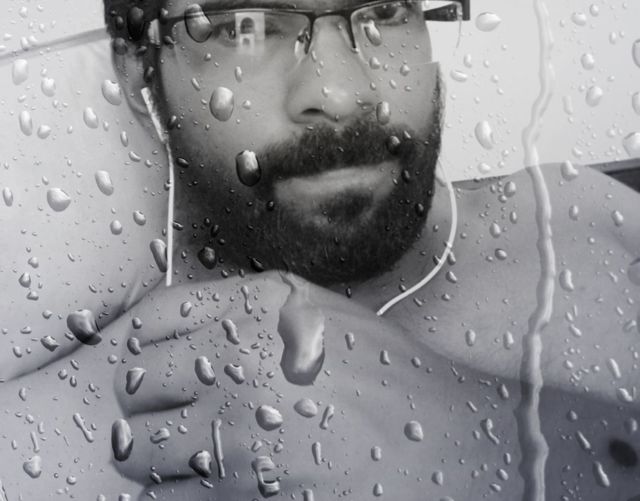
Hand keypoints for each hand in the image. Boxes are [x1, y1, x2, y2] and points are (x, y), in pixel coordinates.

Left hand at [113, 270, 512, 499]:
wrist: (442, 437)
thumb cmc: (386, 374)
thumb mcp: (317, 314)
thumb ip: (249, 312)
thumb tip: (183, 335)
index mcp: (254, 305)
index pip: (152, 318)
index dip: (139, 345)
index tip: (142, 365)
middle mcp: (236, 355)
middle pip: (133, 382)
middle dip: (142, 405)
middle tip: (164, 419)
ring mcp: (237, 422)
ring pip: (138, 449)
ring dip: (153, 457)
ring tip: (186, 458)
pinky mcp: (244, 484)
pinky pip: (169, 498)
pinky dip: (177, 496)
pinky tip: (212, 485)